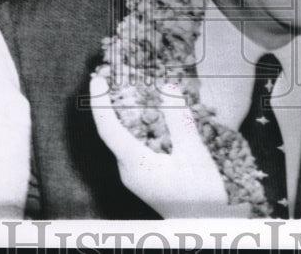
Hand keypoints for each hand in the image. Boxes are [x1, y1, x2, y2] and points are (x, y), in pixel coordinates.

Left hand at [90, 66, 248, 217]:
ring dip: (119, 112)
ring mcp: (133, 174)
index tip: (97, 79)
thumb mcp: (193, 152)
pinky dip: (131, 124)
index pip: (107, 128)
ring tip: (121, 88)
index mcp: (135, 164)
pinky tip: (143, 113)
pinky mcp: (142, 175)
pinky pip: (130, 144)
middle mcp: (127, 169)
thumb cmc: (200, 194)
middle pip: (110, 131)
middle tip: (108, 76)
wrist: (203, 225)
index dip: (99, 102)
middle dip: (107, 102)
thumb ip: (179, 119)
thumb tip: (167, 87)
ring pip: (120, 137)